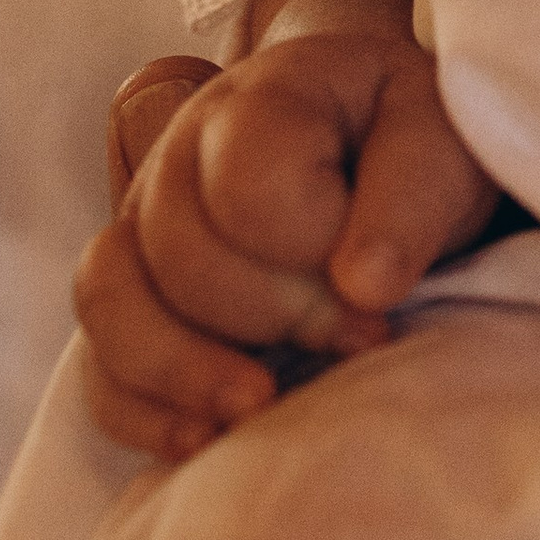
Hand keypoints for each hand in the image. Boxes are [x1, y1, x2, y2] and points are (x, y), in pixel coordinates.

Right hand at [75, 0, 502, 462]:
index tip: (382, 288)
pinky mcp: (133, 297)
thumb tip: (363, 286)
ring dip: (188, 370)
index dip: (313, 249)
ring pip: (112, 300)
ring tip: (264, 404)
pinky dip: (139, 409)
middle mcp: (183, 153)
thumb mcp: (443, 143)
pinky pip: (96, 360)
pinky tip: (202, 440)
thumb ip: (413, 198)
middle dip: (274, 314)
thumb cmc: (411, 146)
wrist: (376, 147)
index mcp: (264, 98)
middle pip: (181, 253)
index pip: (246, 184)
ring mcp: (143, 224)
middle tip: (358, 336)